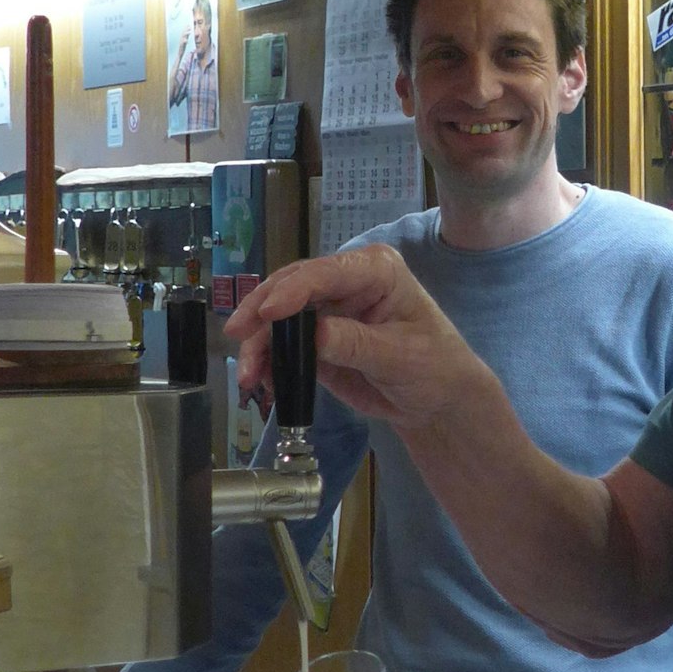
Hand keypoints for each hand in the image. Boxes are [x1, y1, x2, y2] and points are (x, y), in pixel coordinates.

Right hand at [225, 245, 494, 434]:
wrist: (436, 401)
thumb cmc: (434, 368)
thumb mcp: (400, 356)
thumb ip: (356, 344)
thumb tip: (313, 335)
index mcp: (374, 270)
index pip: (325, 273)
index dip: (291, 291)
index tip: (265, 313)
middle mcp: (346, 281)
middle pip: (292, 288)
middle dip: (261, 314)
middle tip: (237, 339)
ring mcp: (328, 308)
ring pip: (279, 317)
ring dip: (259, 344)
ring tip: (248, 377)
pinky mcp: (316, 338)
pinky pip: (283, 344)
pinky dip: (268, 360)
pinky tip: (261, 381)